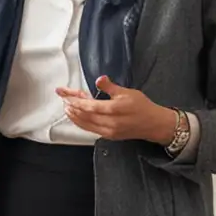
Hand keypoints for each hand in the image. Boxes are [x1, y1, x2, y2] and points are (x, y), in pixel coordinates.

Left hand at [56, 76, 177, 143]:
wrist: (153, 124)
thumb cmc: (141, 106)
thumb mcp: (127, 92)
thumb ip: (110, 87)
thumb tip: (99, 79)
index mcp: (115, 109)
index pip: (90, 106)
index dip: (76, 101)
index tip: (66, 95)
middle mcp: (110, 123)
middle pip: (85, 116)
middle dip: (72, 107)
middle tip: (63, 99)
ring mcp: (109, 131)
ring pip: (86, 124)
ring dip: (74, 116)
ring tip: (66, 108)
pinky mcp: (109, 136)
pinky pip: (90, 130)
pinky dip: (81, 123)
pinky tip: (76, 118)